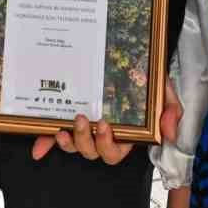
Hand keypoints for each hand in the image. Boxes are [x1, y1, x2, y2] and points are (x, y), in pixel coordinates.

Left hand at [29, 77, 184, 161]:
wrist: (133, 55)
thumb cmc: (147, 77)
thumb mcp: (164, 90)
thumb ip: (171, 110)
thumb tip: (168, 133)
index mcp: (125, 133)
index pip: (116, 151)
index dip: (108, 145)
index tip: (107, 126)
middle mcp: (103, 134)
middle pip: (93, 152)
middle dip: (87, 142)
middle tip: (86, 120)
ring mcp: (85, 127)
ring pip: (75, 146)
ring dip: (68, 142)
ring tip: (65, 128)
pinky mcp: (68, 118)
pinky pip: (55, 135)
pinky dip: (45, 142)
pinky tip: (37, 148)